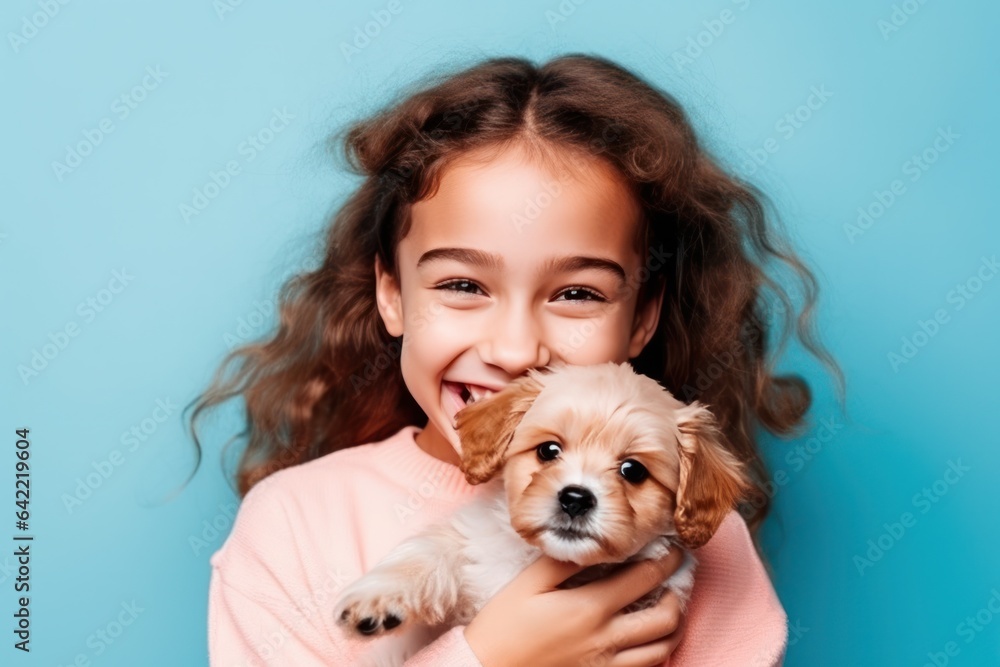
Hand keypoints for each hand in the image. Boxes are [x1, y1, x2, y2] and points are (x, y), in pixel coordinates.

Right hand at [463, 546, 686, 666]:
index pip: (643, 579)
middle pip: (665, 617)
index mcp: (589, 608)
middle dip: (677, 592)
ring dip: (673, 625)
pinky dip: (657, 651)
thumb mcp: (527, 585)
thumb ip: (561, 561)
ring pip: (662, 648)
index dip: (664, 560)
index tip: (671, 547)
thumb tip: (588, 543)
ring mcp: (606, 664)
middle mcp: (605, 639)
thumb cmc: (503, 626)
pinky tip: (649, 638)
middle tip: (676, 577)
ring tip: (670, 607)